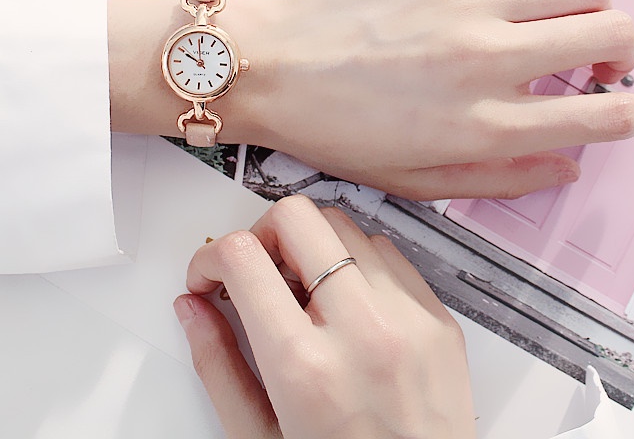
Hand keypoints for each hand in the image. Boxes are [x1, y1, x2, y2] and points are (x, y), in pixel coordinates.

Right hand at [174, 195, 475, 438]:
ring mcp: (410, 320)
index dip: (211, 256)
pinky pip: (390, 252)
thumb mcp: (259, 437)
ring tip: (305, 294)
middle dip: (263, 234)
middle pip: (298, 218)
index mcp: (306, 368)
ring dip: (313, 247)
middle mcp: (364, 332)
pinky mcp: (440, 320)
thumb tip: (194, 308)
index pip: (243, 257)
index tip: (212, 274)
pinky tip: (348, 302)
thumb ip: (217, 366)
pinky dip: (358, 264)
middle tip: (259, 272)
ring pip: (345, 226)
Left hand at [219, 0, 633, 198]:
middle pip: (610, 37)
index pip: (598, 118)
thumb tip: (566, 166)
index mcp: (481, 127)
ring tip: (572, 19)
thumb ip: (499, 178)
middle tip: (603, 62)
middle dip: (626, 52)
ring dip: (596, 5)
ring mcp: (466, 4)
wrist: (270, 67)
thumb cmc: (335, 131)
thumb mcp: (414, 182)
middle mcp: (486, 62)